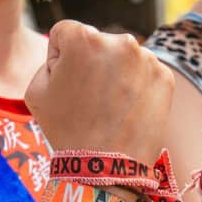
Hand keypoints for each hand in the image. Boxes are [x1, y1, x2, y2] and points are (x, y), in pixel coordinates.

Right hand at [26, 20, 174, 163]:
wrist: (105, 167)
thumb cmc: (67, 130)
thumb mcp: (36, 89)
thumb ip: (50, 59)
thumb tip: (69, 52)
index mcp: (83, 37)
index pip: (65, 33)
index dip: (60, 59)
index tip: (67, 85)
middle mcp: (119, 40)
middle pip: (98, 43)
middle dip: (92, 64)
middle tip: (90, 99)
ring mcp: (147, 58)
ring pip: (123, 57)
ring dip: (116, 74)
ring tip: (110, 107)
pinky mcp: (165, 77)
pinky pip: (144, 72)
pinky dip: (137, 87)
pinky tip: (127, 109)